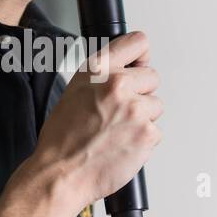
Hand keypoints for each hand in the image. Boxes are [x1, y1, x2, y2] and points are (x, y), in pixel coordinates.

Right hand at [31, 30, 162, 207]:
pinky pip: (156, 132)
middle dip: (141, 94)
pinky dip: (142, 141)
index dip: (141, 56)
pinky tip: (122, 145)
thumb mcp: (74, 92)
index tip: (139, 65)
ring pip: (156, 106)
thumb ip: (102, 77)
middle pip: (152, 77)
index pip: (137, 42)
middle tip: (119, 113)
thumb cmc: (63, 139)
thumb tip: (127, 72)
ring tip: (116, 132)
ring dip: (142, 119)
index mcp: (98, 70)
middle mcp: (117, 84)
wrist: (61, 174)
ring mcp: (135, 108)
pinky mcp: (147, 133)